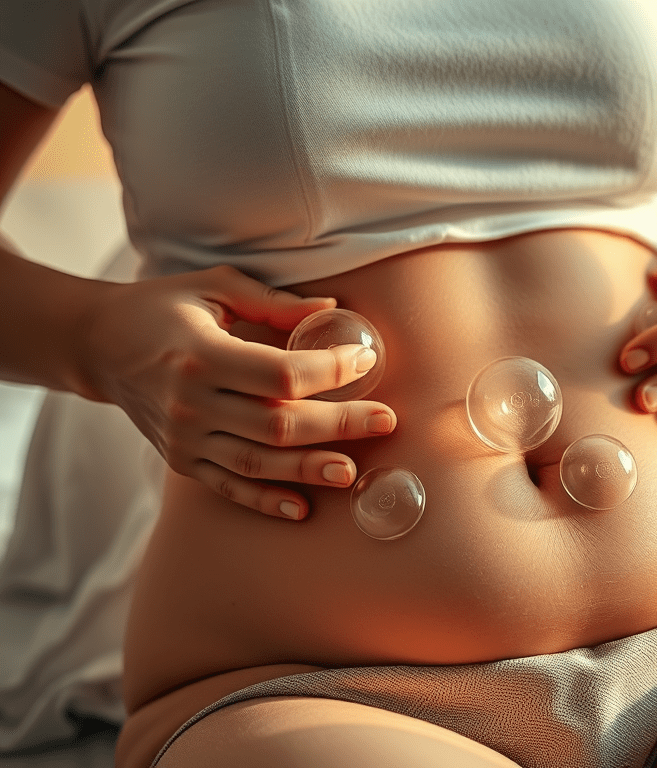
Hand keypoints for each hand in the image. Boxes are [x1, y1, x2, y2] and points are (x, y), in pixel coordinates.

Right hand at [81, 265, 396, 519]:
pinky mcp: (181, 461)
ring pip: (258, 463)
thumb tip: (332, 307)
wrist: (98, 345)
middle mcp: (190, 404)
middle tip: (386, 422)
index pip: (280, 375)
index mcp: (201, 355)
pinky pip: (229, 486)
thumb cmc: (162, 308)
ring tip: (353, 471)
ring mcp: (184, 439)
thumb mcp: (214, 287)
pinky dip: (265, 500)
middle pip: (278, 424)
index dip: (329, 371)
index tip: (364, 362)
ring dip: (309, 469)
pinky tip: (302, 509)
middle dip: (339, 424)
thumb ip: (273, 302)